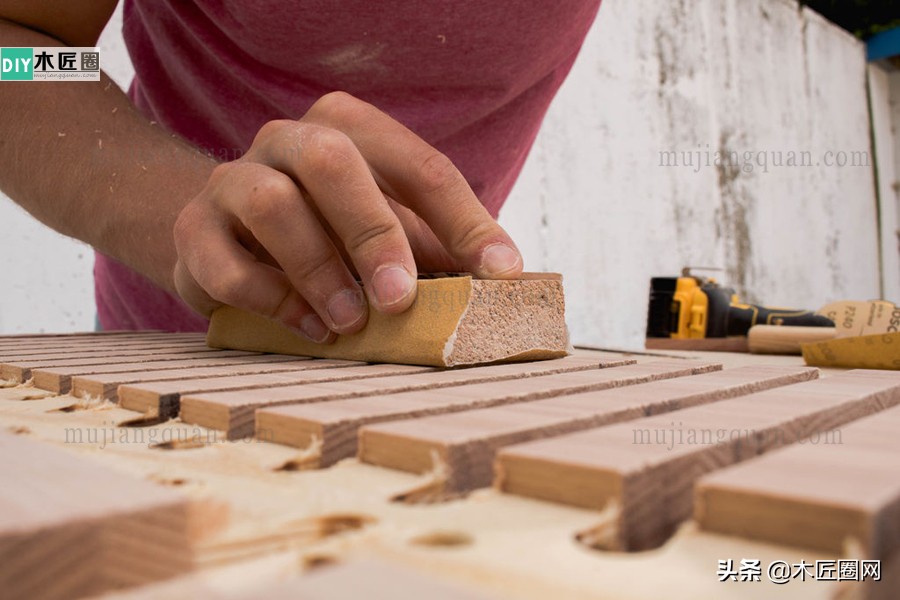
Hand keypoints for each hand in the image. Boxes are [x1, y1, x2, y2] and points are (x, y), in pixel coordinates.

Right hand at [173, 92, 522, 342]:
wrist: (231, 235)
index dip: (465, 221)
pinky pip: (225, 262)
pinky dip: (272, 300)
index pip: (418, 166)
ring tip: (351, 321)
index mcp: (350, 129)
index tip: (500, 274)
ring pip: (271, 203)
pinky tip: (309, 328)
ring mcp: (234, 178)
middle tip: (401, 297)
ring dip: (319, 269)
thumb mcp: (390, 232)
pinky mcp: (195, 230)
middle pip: (331, 160)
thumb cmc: (329, 231)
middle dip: (373, 231)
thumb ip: (435, 249)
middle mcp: (289, 139)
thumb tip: (500, 285)